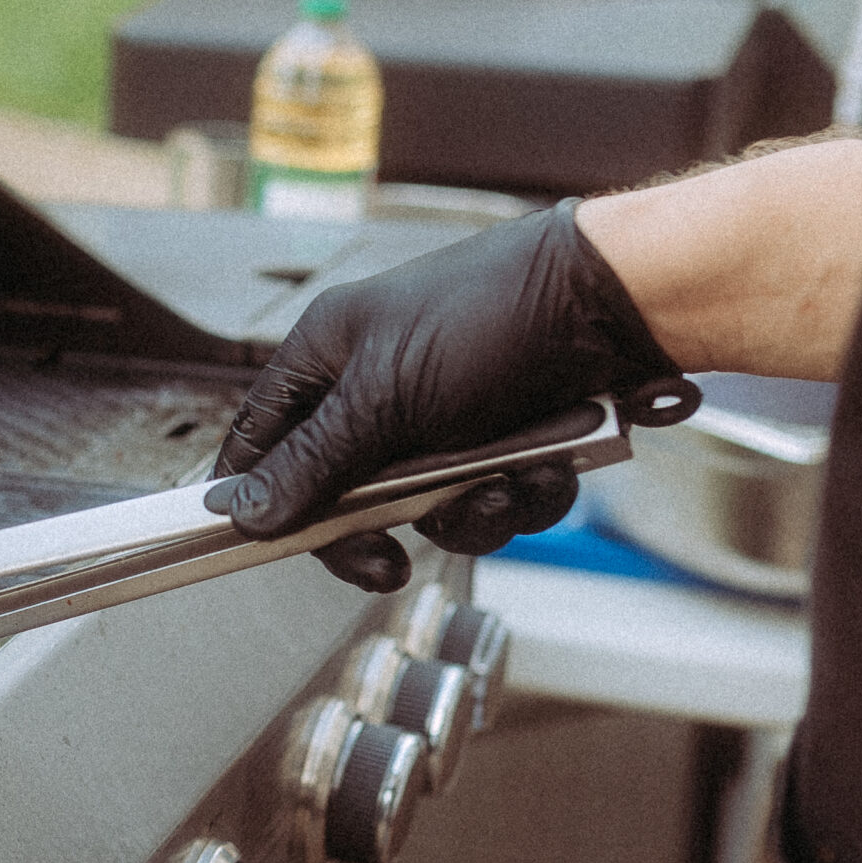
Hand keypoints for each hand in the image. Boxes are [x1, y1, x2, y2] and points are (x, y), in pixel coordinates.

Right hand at [215, 201, 684, 590]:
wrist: (616, 304)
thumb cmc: (491, 316)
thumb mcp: (383, 398)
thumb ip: (312, 464)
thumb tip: (245, 514)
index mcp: (329, 357)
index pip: (262, 440)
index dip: (260, 495)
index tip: (271, 545)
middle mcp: (379, 388)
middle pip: (347, 495)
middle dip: (386, 526)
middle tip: (391, 558)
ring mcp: (444, 416)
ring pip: (429, 509)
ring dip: (470, 511)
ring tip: (505, 481)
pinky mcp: (505, 438)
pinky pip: (493, 499)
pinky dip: (524, 494)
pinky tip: (549, 463)